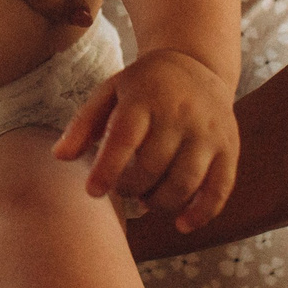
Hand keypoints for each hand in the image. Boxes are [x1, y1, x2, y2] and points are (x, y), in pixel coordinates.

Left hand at [54, 48, 238, 232]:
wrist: (195, 64)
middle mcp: (180, 114)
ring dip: (160, 202)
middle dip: (132, 187)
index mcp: (145, 98)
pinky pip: (219, 189)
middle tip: (123, 188)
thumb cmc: (143, 86)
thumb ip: (84, 124)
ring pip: (184, 183)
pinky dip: (201, 213)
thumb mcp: (109, 92)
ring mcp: (208, 132)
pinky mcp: (229, 148)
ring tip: (146, 198)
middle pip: (153, 166)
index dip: (107, 169)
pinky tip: (182, 224)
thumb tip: (59, 157)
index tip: (92, 192)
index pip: (125, 138)